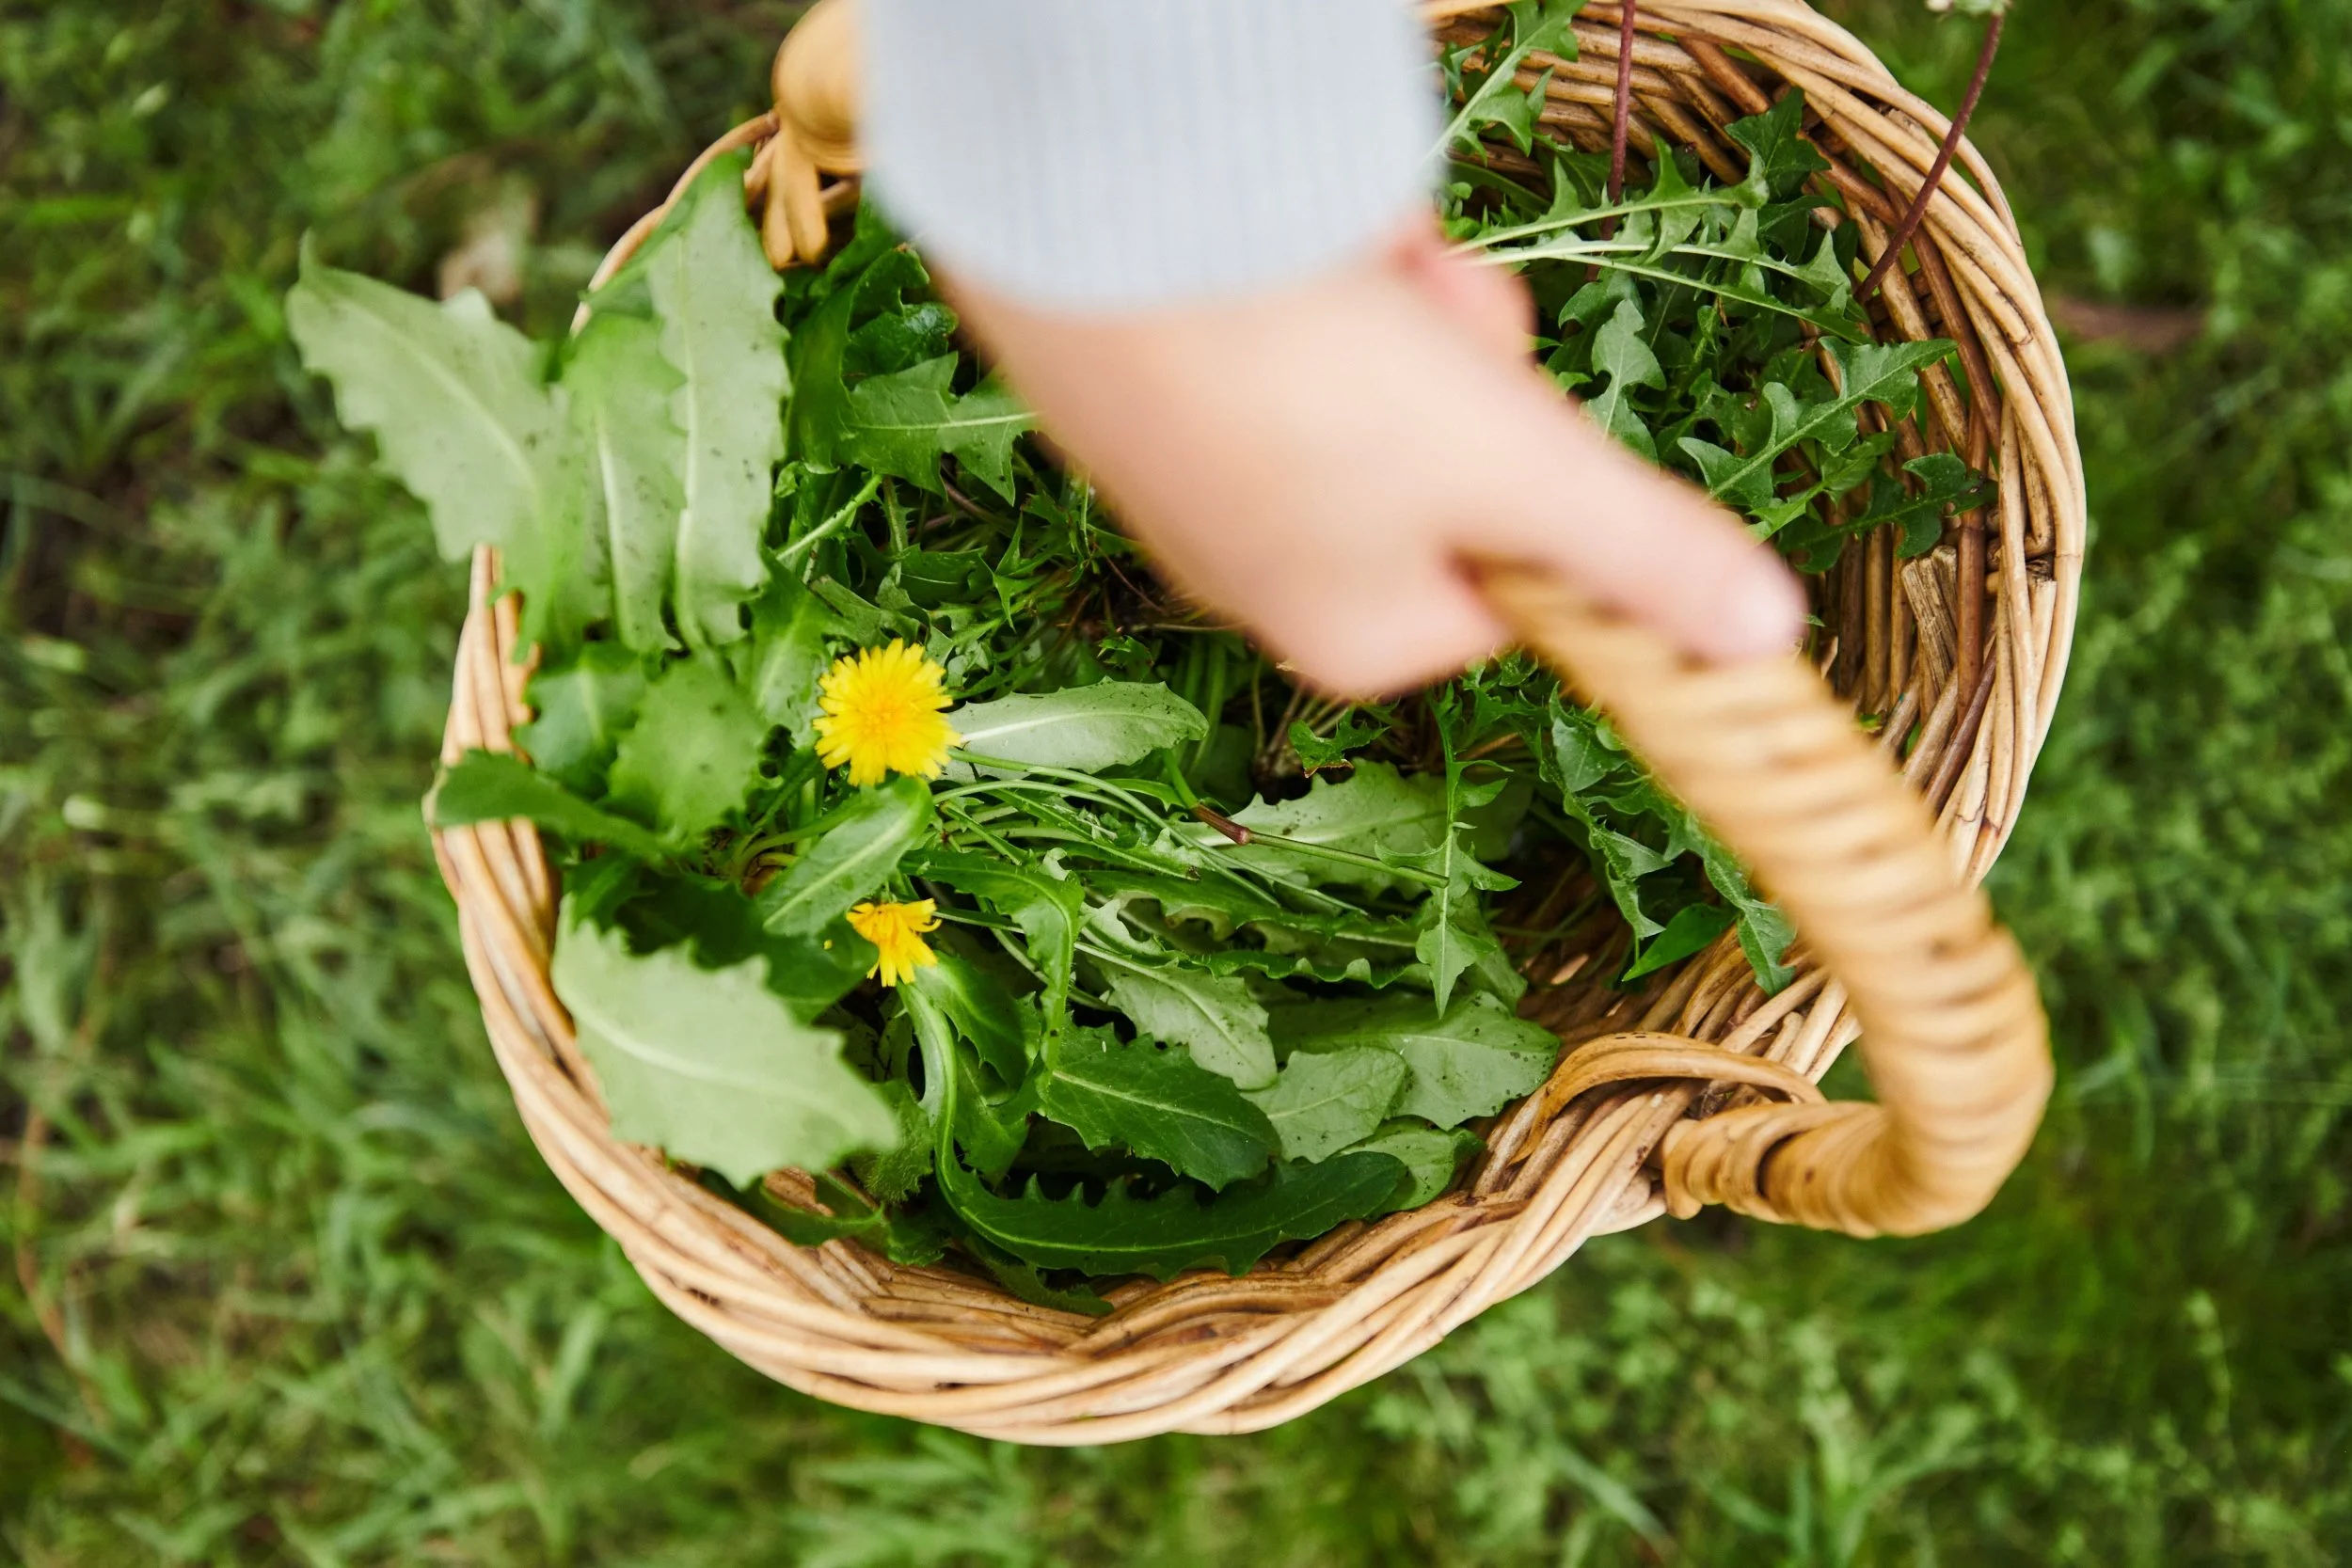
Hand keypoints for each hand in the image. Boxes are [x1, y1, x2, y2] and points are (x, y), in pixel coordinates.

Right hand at [940, 220, 1805, 698]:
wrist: (1106, 249)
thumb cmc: (1312, 391)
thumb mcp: (1518, 472)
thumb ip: (1644, 553)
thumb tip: (1768, 635)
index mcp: (1356, 635)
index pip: (1513, 589)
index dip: (1545, 489)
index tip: (1533, 422)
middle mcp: (1269, 580)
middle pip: (1451, 476)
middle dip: (1472, 381)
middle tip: (1444, 328)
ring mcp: (1201, 485)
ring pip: (1377, 391)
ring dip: (1406, 315)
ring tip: (1353, 272)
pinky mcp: (1153, 394)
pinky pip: (1285, 336)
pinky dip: (1314, 279)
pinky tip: (1291, 248)